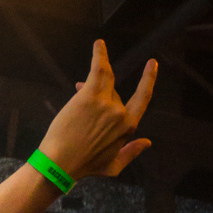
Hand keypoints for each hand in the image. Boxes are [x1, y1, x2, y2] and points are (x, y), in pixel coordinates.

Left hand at [38, 40, 156, 181]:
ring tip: (99, 47)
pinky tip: (98, 45)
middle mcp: (119, 113)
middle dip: (100, 95)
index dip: (148, 80)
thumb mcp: (112, 167)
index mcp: (127, 127)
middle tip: (81, 98)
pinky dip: (99, 54)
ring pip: (107, 76)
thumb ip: (130, 153)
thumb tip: (147, 142)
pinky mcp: (90, 95)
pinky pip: (98, 68)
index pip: (142, 98)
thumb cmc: (84, 168)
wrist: (60, 164)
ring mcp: (105, 103)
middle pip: (114, 93)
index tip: (151, 64)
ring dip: (103, 59)